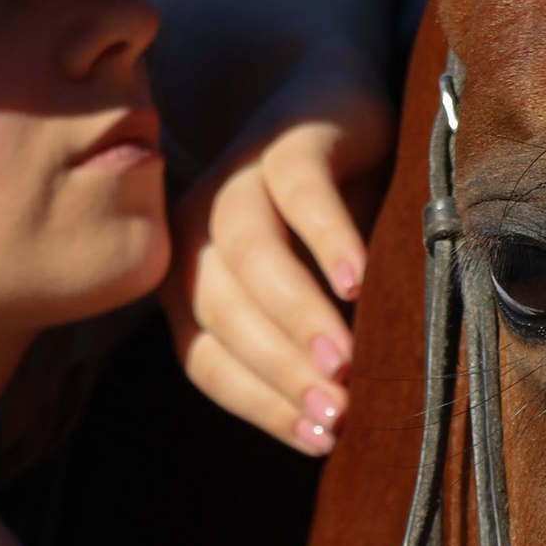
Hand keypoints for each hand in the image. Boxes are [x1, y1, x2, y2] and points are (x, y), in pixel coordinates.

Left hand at [159, 72, 393, 454]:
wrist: (328, 103)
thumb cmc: (319, 222)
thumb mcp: (310, 292)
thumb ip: (308, 346)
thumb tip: (340, 431)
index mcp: (189, 281)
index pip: (204, 359)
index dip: (259, 403)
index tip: (319, 442)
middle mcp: (195, 233)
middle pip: (221, 312)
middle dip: (279, 371)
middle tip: (341, 413)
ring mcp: (234, 180)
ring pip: (248, 255)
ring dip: (296, 315)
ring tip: (345, 362)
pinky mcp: (283, 139)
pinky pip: (297, 191)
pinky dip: (325, 236)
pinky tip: (356, 280)